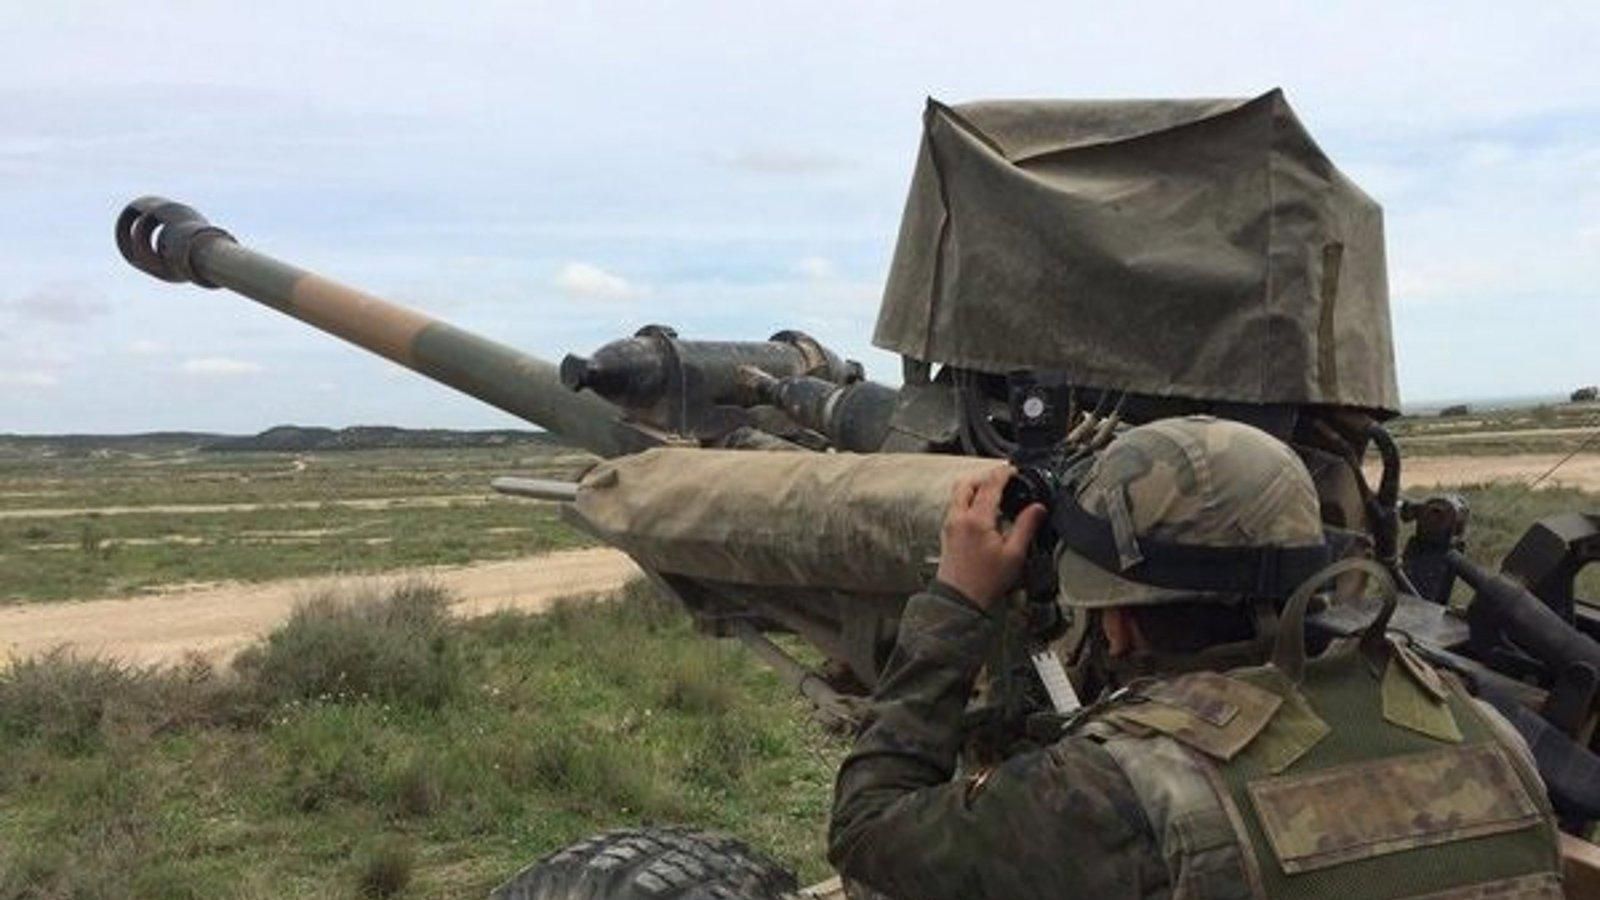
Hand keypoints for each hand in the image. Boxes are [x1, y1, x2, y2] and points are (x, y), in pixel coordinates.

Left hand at [934, 465, 1046, 609]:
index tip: (1013, 470)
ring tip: (994, 495)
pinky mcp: (947, 533)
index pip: (989, 485)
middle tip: (1002, 480)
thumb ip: (1026, 526)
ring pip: (958, 494)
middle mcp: (959, 518)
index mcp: (976, 519)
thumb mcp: (1014, 555)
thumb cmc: (986, 581)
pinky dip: (968, 500)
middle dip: (984, 477)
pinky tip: (982, 512)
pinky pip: (955, 506)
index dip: (1003, 473)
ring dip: (974, 488)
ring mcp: (950, 525)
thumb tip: (1038, 508)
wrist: (960, 600)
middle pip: (967, 483)